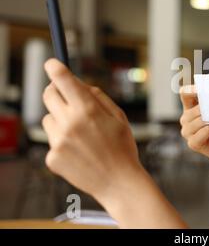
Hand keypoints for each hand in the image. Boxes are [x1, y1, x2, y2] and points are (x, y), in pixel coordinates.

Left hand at [42, 59, 143, 202]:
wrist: (118, 182)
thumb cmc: (122, 148)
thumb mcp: (118, 117)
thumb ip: (98, 97)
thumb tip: (79, 84)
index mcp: (88, 110)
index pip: (64, 80)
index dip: (55, 67)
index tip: (51, 63)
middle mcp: (69, 123)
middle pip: (48, 95)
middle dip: (55, 91)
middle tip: (65, 96)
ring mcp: (58, 141)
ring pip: (48, 119)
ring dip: (59, 119)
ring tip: (80, 134)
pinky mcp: (52, 157)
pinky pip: (51, 140)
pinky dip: (61, 141)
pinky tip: (78, 151)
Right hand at [179, 85, 208, 166]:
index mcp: (190, 110)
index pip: (184, 94)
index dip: (190, 88)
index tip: (202, 87)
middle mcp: (185, 120)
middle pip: (192, 109)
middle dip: (207, 107)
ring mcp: (187, 133)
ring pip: (200, 120)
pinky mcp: (193, 143)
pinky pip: (206, 130)